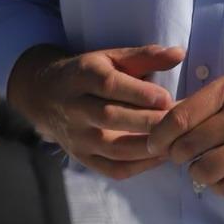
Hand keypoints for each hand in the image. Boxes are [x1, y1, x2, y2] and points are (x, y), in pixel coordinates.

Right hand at [9, 43, 184, 179]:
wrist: (44, 95)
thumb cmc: (88, 72)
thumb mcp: (111, 57)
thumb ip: (145, 56)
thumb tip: (179, 53)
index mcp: (82, 76)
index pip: (109, 85)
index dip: (139, 93)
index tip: (167, 98)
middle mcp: (75, 107)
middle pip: (110, 117)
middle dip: (147, 121)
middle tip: (178, 122)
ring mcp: (77, 137)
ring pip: (112, 148)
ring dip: (146, 148)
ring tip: (174, 141)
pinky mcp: (82, 157)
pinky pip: (111, 169)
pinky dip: (138, 167)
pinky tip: (160, 157)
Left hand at [146, 72, 223, 198]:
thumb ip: (207, 103)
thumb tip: (167, 122)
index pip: (179, 117)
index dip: (160, 135)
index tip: (155, 144)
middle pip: (188, 147)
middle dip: (178, 156)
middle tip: (183, 156)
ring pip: (205, 171)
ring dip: (199, 173)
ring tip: (205, 166)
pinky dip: (220, 186)